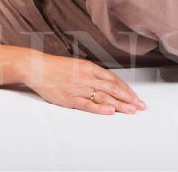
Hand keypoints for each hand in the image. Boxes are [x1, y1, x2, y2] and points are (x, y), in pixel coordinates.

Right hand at [24, 53, 146, 114]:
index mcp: (89, 67)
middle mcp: (87, 77)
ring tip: (131, 110)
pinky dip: (100, 108)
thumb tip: (105, 82)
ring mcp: (79, 88)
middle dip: (128, 98)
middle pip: (112, 88)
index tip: (135, 97)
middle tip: (140, 106)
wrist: (37, 68)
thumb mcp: (77, 66)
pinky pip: (88, 104)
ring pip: (104, 96)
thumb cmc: (55, 67)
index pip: (113, 79)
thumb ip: (90, 73)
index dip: (126, 89)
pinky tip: (110, 111)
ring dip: (120, 104)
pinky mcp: (70, 98)